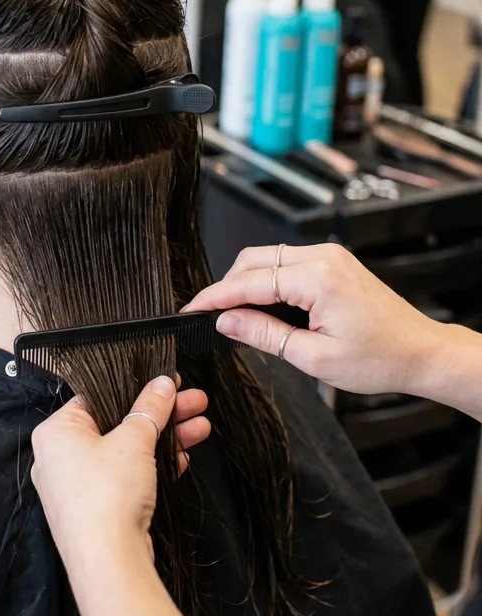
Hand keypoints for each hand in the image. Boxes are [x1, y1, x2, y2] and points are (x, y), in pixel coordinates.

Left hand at [31, 379, 209, 570]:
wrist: (109, 562)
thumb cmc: (107, 495)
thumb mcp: (134, 439)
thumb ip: (150, 407)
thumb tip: (163, 384)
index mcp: (56, 433)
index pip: (97, 397)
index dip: (136, 387)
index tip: (168, 382)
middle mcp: (61, 458)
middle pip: (117, 423)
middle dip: (161, 414)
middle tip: (195, 401)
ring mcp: (79, 486)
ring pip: (126, 451)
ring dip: (164, 438)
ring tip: (202, 427)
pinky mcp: (99, 509)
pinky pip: (127, 477)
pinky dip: (153, 466)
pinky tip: (184, 457)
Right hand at [186, 244, 446, 397]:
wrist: (421, 352)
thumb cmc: (380, 359)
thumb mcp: (315, 357)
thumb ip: (265, 334)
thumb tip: (226, 322)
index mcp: (318, 278)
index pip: (250, 282)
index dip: (216, 297)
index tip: (193, 309)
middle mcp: (323, 257)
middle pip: (254, 260)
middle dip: (228, 285)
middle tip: (210, 315)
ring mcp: (330, 256)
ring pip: (268, 258)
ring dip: (247, 282)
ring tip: (234, 314)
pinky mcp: (333, 262)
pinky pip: (287, 262)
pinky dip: (267, 280)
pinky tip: (262, 305)